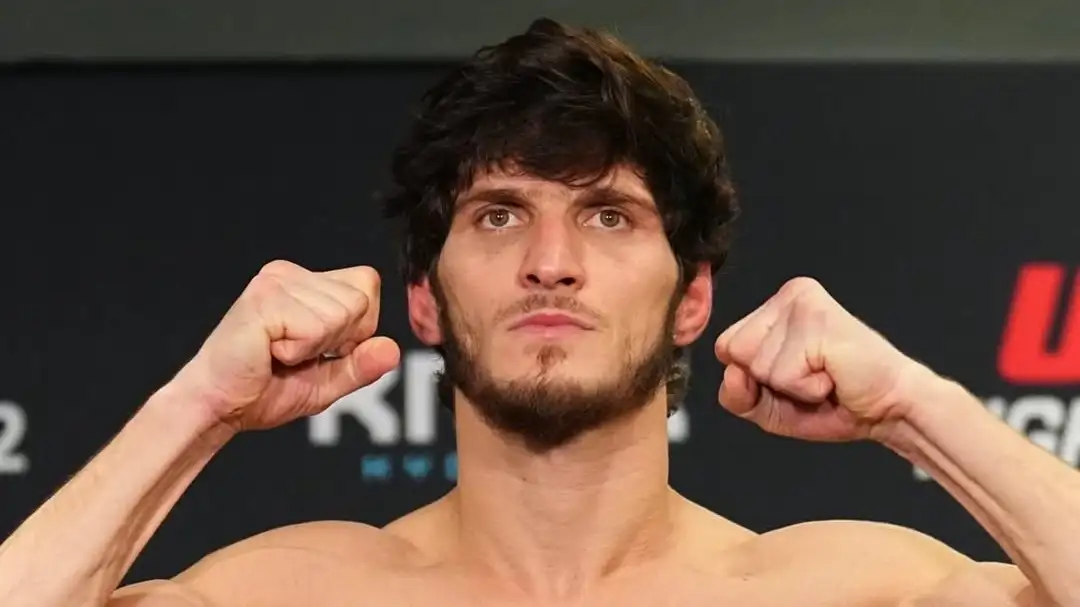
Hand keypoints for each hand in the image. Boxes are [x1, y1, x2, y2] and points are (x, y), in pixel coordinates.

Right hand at [170, 260, 400, 430]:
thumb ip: (361, 366)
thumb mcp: (327, 383)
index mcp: (306, 283)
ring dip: (314, 348)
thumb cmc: (263, 391)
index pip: (367, 284)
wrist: (217, 407)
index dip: (356, 328)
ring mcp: (276, 281)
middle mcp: (290, 273)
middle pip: (360, 299)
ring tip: (277, 353)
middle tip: (293, 354)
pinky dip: (298, 352)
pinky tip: (269, 352)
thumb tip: (393, 350)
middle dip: (338, 340)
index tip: (318, 350)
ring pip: (342, 314)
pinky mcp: (264, 298)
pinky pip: (316, 327)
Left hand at [714, 277, 920, 441]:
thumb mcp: (768, 407)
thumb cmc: (836, 403)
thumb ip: (736, 395)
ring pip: (755, 363)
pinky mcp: (815, 319)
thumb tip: (732, 371)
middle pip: (732, 351)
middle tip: (811, 377)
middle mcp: (787, 295)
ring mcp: (800, 303)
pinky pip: (782, 373)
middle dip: (769, 381)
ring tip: (824, 374)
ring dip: (792, 386)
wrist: (891, 409)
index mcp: (775, 307)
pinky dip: (807, 388)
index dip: (752, 379)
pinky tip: (833, 374)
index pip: (725, 346)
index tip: (794, 378)